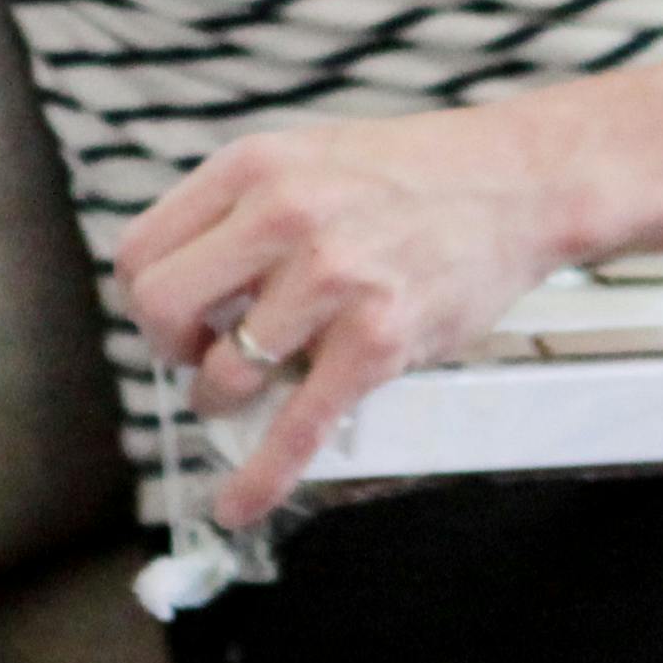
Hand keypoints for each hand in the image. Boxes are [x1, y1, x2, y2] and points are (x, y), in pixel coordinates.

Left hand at [113, 108, 577, 525]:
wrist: (521, 182)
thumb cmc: (416, 175)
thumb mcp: (310, 158)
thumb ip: (243, 212)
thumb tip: (182, 292)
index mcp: (256, 166)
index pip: (141, 252)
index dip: (146, 300)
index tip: (177, 318)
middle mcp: (285, 216)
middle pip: (160, 309)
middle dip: (169, 349)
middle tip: (201, 355)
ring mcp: (333, 279)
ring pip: (222, 373)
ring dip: (223, 399)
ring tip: (249, 392)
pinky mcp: (379, 339)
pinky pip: (299, 425)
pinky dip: (261, 476)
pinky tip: (238, 504)